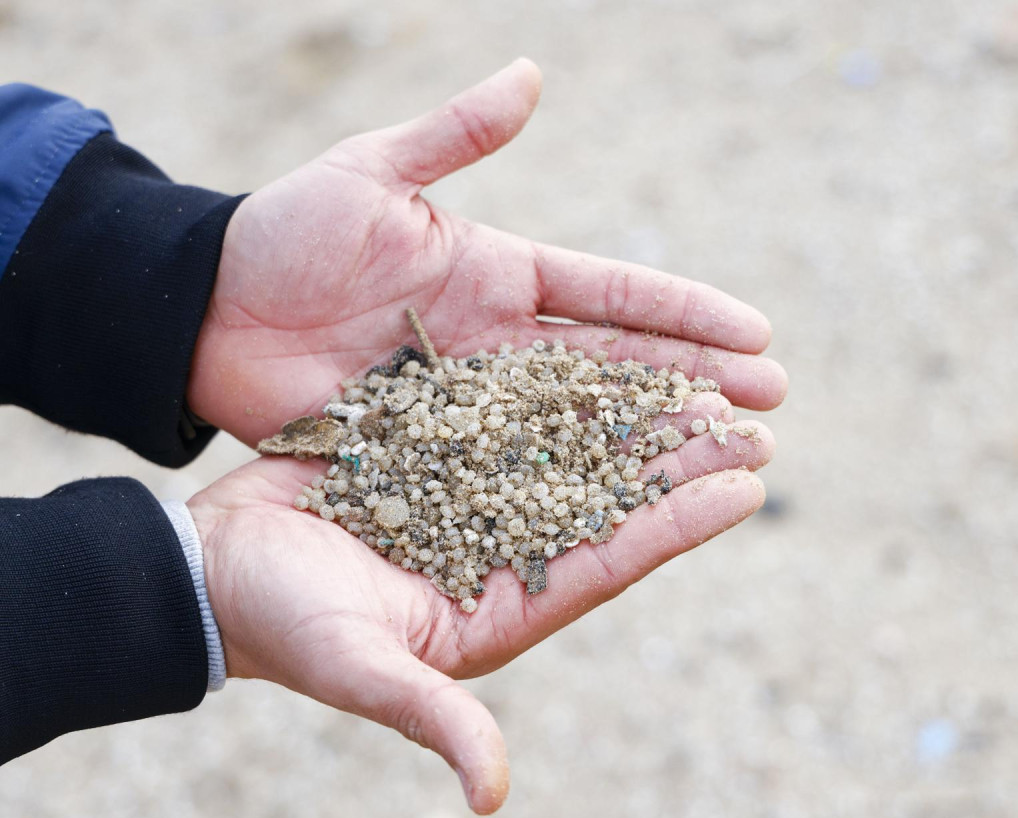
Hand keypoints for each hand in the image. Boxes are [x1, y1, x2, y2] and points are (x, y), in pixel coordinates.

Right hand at [187, 401, 773, 813]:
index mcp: (503, 607)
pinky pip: (518, 407)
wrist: (210, 567)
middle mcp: (503, 549)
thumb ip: (431, 717)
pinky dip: (565, 384)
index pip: (612, 560)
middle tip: (757, 422)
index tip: (747, 486)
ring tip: (709, 379)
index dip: (678, 524)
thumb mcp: (358, 669)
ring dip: (638, 417)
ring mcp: (477, 494)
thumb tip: (491, 797)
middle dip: (680, 462)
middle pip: (611, 497)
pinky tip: (606, 352)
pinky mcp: (444, 445)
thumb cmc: (277, 624)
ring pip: (574, 445)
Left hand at [188, 58, 786, 443]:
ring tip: (732, 456)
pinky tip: (634, 506)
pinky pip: (520, 473)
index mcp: (502, 273)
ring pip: (584, 425)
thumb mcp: (368, 174)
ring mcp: (478, 403)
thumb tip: (531, 74)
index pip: (615, 294)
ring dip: (656, 440)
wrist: (208, 316)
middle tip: (772, 404)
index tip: (758, 332)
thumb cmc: (284, 234)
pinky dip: (577, 487)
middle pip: (620, 366)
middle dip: (698, 382)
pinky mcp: (441, 454)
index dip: (687, 312)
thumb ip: (452, 138)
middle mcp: (505, 342)